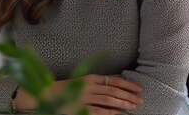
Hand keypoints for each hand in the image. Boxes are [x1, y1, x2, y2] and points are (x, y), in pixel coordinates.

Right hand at [15, 74, 142, 114]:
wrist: (47, 95)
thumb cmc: (67, 89)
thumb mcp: (83, 82)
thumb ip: (97, 84)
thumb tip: (115, 86)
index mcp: (90, 77)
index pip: (113, 79)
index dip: (128, 84)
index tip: (139, 87)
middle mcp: (89, 86)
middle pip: (113, 90)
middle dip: (129, 95)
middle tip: (140, 99)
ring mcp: (85, 97)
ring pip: (109, 100)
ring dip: (123, 103)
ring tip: (134, 106)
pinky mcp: (81, 108)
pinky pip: (99, 111)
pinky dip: (111, 112)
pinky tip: (119, 114)